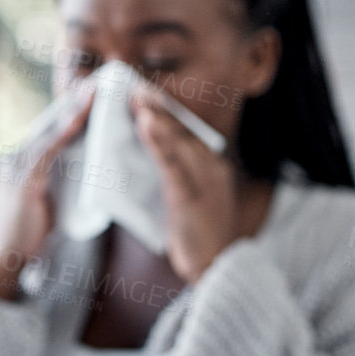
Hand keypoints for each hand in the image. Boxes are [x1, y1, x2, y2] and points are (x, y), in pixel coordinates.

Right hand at [0, 84, 94, 299]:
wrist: (5, 258)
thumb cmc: (30, 234)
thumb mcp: (49, 200)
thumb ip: (62, 180)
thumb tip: (90, 166)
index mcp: (24, 161)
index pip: (52, 130)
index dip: (72, 111)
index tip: (94, 93)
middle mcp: (17, 157)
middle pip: (50, 123)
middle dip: (75, 102)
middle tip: (99, 82)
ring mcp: (16, 166)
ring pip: (49, 131)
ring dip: (73, 110)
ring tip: (95, 92)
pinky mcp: (22, 179)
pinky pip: (47, 149)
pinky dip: (64, 131)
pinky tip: (80, 118)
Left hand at [130, 90, 241, 282]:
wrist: (217, 268)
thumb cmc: (199, 237)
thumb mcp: (188, 200)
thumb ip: (175, 176)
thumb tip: (152, 155)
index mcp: (212, 169)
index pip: (188, 134)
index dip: (168, 114)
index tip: (148, 95)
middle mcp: (213, 170)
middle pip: (185, 133)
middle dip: (162, 108)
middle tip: (138, 87)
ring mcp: (206, 183)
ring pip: (180, 143)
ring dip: (159, 118)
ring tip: (139, 98)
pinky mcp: (193, 198)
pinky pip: (174, 165)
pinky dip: (161, 143)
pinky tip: (147, 125)